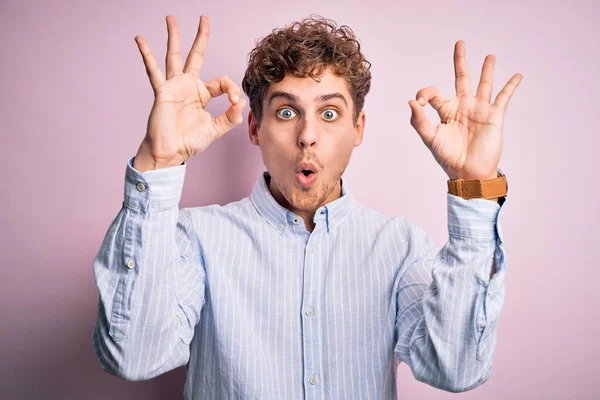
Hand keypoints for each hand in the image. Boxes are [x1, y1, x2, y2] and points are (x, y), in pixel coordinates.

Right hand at [133, 15, 245, 171]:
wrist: (170, 153)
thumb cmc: (188, 142)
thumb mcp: (215, 129)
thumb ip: (230, 117)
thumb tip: (240, 102)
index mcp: (201, 94)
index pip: (221, 81)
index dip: (232, 89)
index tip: (234, 102)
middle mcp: (187, 86)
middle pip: (195, 56)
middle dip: (200, 37)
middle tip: (203, 19)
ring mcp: (173, 87)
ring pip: (174, 56)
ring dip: (173, 37)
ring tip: (170, 18)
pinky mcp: (162, 91)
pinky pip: (153, 70)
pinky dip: (147, 54)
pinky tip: (141, 39)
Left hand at [408, 40, 521, 180]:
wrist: (468, 172)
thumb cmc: (448, 158)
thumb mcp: (430, 138)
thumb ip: (418, 121)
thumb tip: (411, 101)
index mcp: (445, 111)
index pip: (433, 93)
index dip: (424, 93)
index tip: (420, 102)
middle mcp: (462, 107)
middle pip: (461, 78)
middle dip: (460, 61)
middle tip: (459, 43)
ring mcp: (479, 110)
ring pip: (483, 84)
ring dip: (487, 70)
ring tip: (490, 56)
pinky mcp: (494, 116)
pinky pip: (504, 97)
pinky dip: (511, 86)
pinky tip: (517, 75)